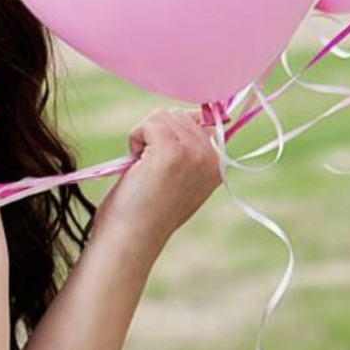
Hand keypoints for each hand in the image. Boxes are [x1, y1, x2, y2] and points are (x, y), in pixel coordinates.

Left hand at [94, 107, 222, 251]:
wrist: (130, 237)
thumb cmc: (144, 209)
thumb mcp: (177, 176)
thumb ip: (191, 149)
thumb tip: (198, 113)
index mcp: (218, 164)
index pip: (200, 120)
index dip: (172, 132)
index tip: (161, 164)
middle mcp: (213, 158)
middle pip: (178, 114)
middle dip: (155, 135)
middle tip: (150, 170)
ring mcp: (195, 154)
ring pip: (163, 115)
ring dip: (144, 138)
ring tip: (144, 170)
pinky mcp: (172, 151)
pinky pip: (149, 123)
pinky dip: (135, 139)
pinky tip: (137, 167)